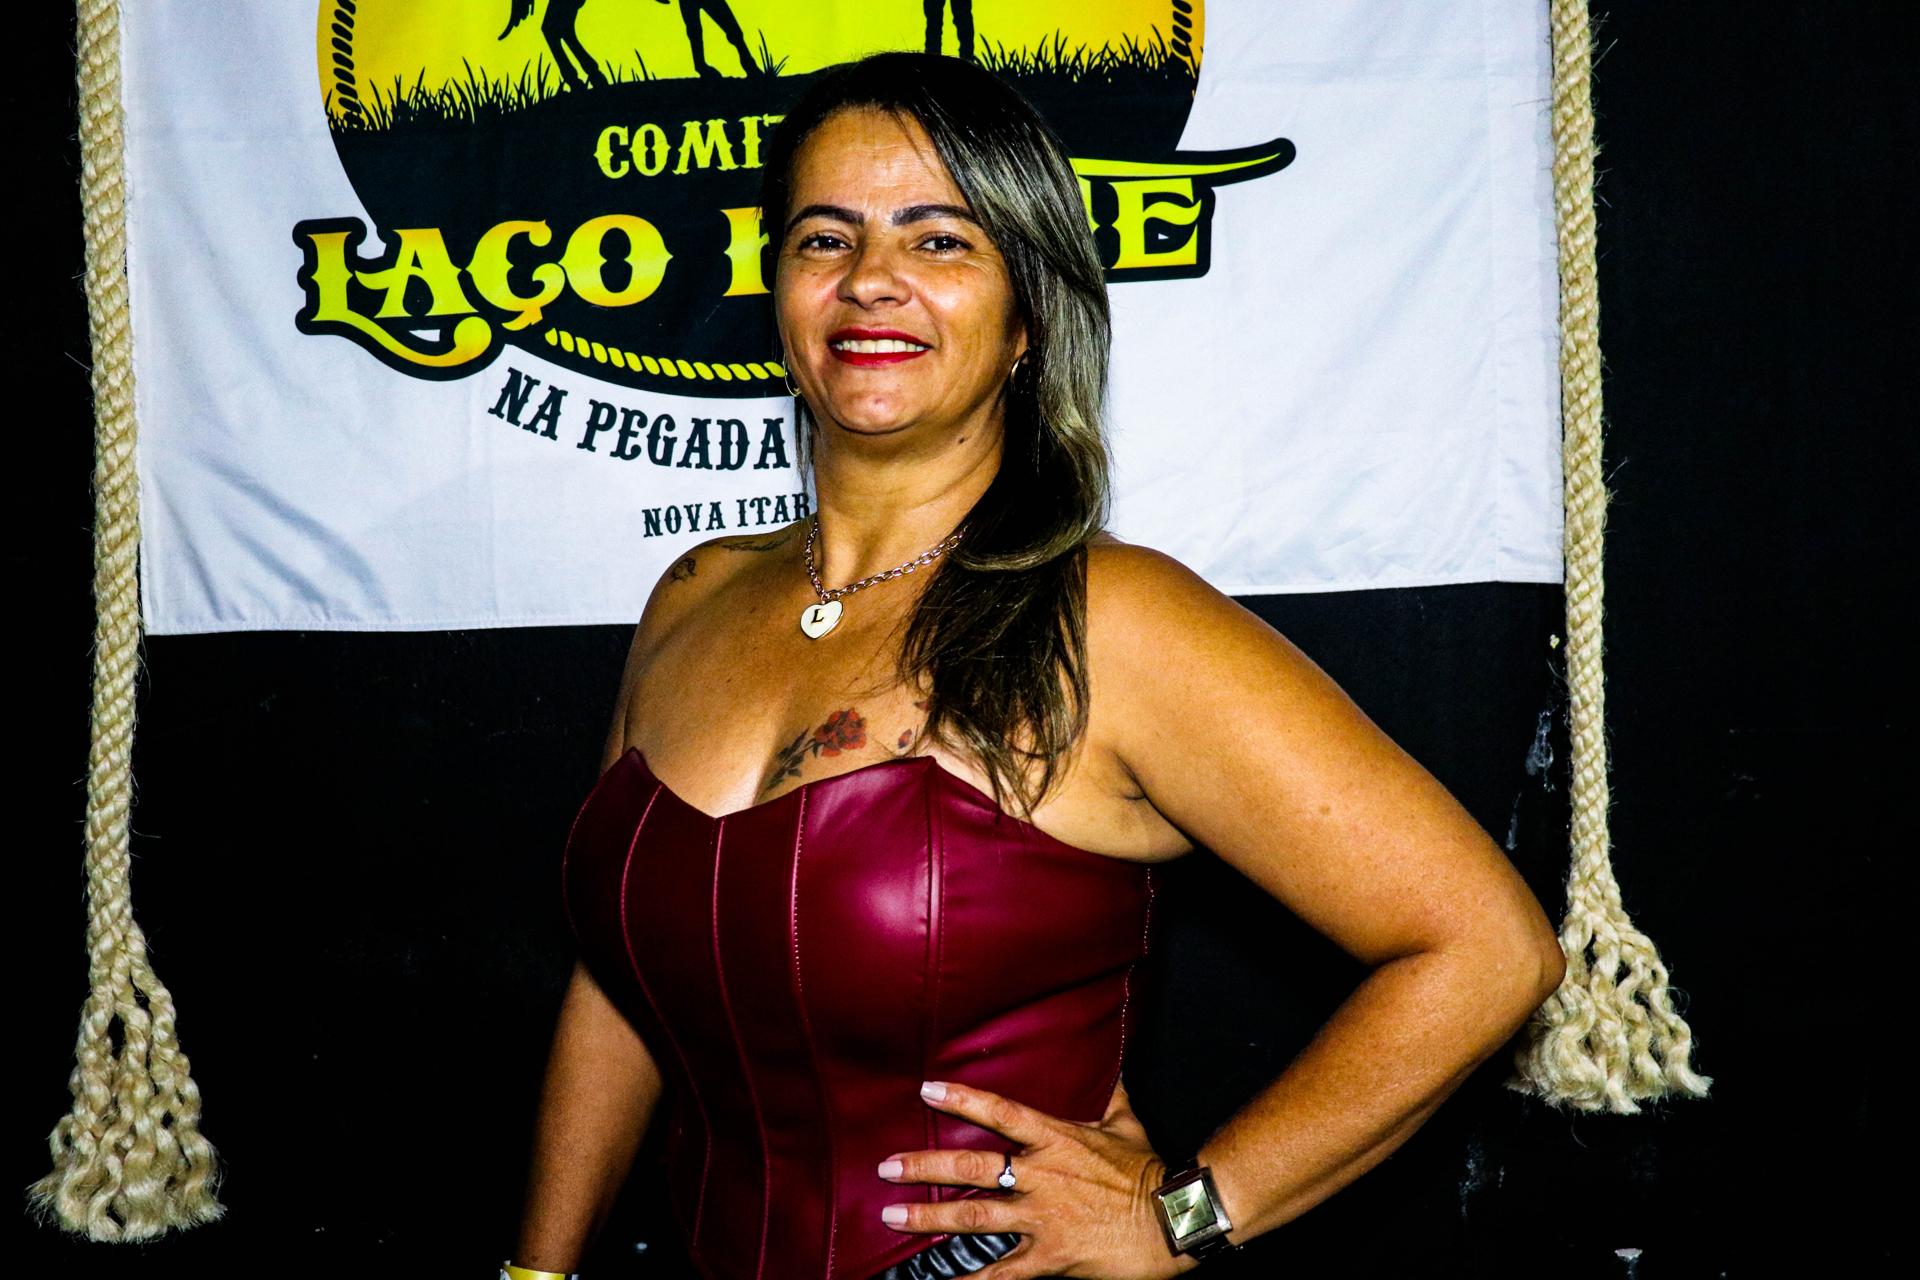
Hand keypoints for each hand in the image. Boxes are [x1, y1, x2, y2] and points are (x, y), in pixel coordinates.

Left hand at [875, 1075, 1194, 1278]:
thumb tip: (1107, 1059)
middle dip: (923, 1166)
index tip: (926, 1090)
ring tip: (893, 1214)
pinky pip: (1000, 1272)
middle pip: (970, 1165)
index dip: (961, 1099)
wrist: (1174, 1218)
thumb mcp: (1126, 1122)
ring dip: (928, 1216)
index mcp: (1055, 1138)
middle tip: (885, 1167)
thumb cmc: (1149, 1169)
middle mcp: (1039, 1175)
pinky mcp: (1049, 1256)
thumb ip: (1107, 1093)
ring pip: (972, 1215)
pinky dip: (969, 1278)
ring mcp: (1041, 1217)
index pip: (999, 1111)